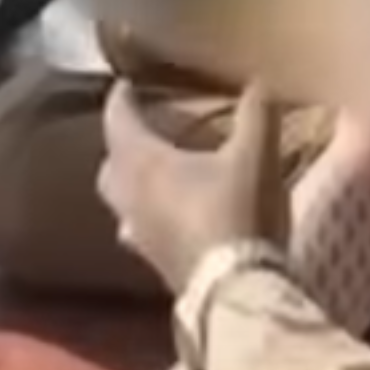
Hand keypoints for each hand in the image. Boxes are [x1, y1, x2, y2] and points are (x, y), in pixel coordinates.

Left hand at [97, 81, 286, 295]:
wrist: (235, 290)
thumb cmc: (237, 213)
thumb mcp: (256, 156)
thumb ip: (257, 112)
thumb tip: (259, 80)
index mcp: (142, 163)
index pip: (117, 119)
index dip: (121, 98)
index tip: (126, 83)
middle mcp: (128, 197)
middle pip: (110, 163)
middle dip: (122, 143)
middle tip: (142, 128)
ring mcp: (137, 233)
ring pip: (120, 199)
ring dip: (131, 183)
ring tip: (155, 173)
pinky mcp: (152, 261)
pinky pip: (138, 228)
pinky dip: (147, 214)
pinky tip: (169, 217)